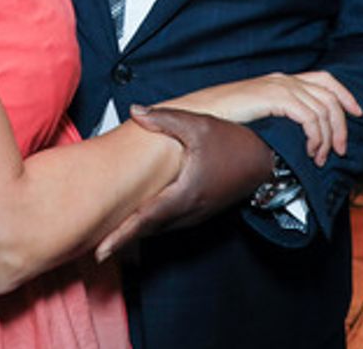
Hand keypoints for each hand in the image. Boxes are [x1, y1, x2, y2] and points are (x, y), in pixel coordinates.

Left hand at [95, 106, 273, 260]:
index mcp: (184, 194)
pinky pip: (170, 223)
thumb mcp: (199, 125)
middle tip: (94, 246)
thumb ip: (165, 119)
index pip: (145, 220)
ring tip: (111, 237)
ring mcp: (196, 215)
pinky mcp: (201, 212)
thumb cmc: (234, 142)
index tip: (100, 252)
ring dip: (136, 233)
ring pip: (159, 228)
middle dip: (122, 239)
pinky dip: (152, 226)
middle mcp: (188, 211)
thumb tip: (135, 110)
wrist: (267, 162)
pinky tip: (140, 220)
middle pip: (148, 229)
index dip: (121, 237)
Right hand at [167, 71, 362, 165]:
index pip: (324, 79)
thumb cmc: (220, 119)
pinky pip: (309, 117)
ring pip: (323, 109)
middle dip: (341, 124)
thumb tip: (296, 137)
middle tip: (340, 149)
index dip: (345, 95)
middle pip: (329, 95)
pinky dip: (316, 136)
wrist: (197, 114)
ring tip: (320, 157)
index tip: (357, 113)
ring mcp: (279, 86)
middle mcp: (284, 79)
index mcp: (280, 80)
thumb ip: (277, 118)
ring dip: (327, 137)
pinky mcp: (274, 97)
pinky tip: (309, 150)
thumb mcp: (256, 115)